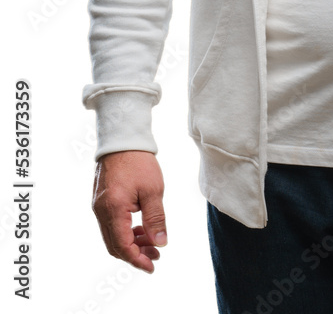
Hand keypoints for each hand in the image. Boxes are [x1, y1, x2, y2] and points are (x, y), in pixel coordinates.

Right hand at [91, 150, 166, 273]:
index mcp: (114, 210)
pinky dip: (125, 231)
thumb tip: (160, 242)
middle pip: (115, 245)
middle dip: (135, 254)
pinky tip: (141, 228)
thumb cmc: (139, 161)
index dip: (137, 259)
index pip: (123, 246)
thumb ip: (156, 218)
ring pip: (112, 236)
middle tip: (156, 255)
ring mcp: (99, 206)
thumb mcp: (153, 190)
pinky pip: (111, 224)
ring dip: (131, 243)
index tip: (152, 266)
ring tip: (152, 242)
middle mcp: (101, 211)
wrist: (122, 139)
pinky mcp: (101, 200)